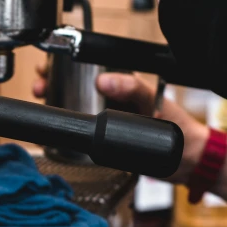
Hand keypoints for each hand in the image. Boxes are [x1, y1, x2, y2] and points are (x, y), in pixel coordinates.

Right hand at [32, 67, 207, 183]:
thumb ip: (132, 88)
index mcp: (122, 84)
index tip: (50, 67)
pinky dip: (63, 130)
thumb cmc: (177, 128)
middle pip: (73, 86)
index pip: (87, 67)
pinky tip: (53, 129)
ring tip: (42, 101)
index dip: (65, 64)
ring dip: (54, 102)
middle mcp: (111, 100)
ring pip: (72, 108)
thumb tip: (104, 80)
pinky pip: (79, 133)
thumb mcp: (153, 102)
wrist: (186, 162)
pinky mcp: (103, 141)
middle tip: (40, 87)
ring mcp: (105, 120)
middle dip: (52, 83)